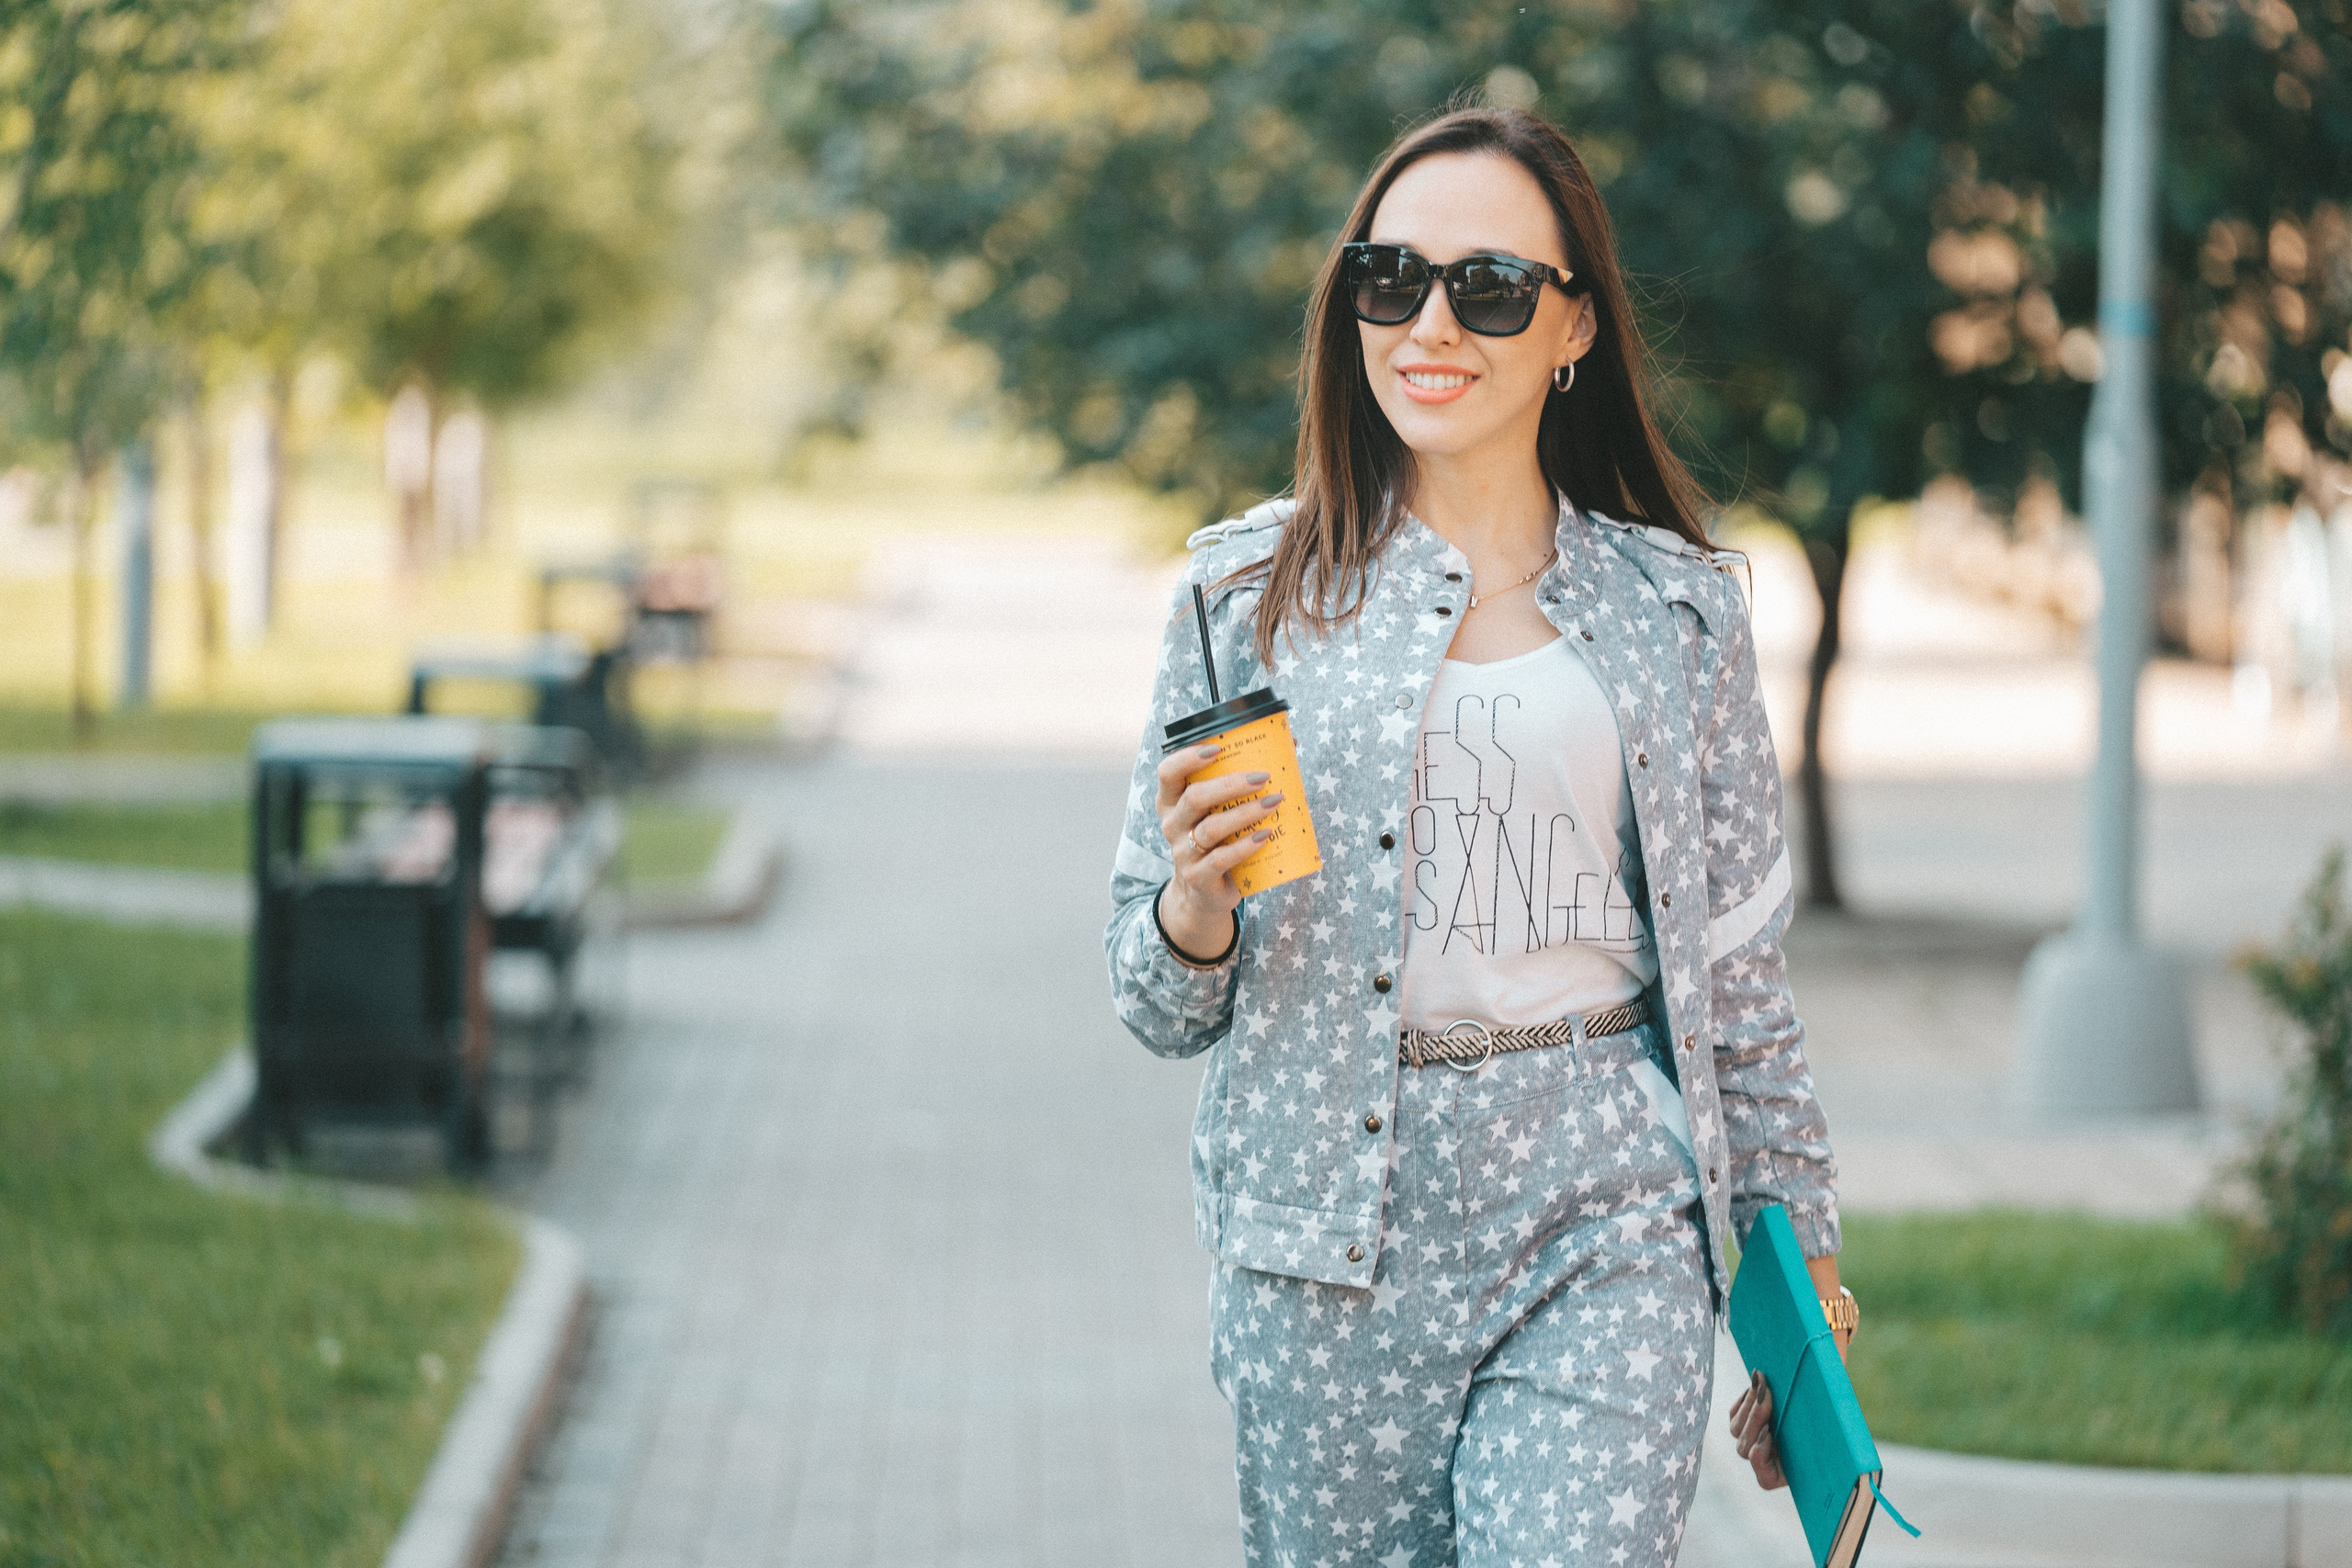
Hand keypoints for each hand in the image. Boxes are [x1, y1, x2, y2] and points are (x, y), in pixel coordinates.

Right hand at [1154, 743, 1279, 957]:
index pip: (1168, 773)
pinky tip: (1266, 835)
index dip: (1188, 758)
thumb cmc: (1218, 839)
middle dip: (1230, 784)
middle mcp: (1172, 824)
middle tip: (1263, 777)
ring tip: (1274, 802)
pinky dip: (1246, 846)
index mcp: (1172, 801)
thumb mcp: (1217, 812)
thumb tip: (1289, 744)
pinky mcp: (1198, 877)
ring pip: (1211, 828)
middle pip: (1195, 797)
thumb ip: (1241, 782)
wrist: (1205, 892)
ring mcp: (1182, 852)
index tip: (1217, 748)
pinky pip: (1222, 859)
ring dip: (1245, 813)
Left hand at [1728, 1323, 1849, 1493]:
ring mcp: (1752, 1446)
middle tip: (1767, 1392)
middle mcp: (1764, 1465)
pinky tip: (1757, 1386)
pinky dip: (1744, 1401)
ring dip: (1750, 1404)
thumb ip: (1835, 1443)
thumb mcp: (1831, 1438)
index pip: (1763, 1476)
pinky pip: (1735, 1416)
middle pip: (1745, 1447)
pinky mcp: (1744, 1428)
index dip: (1760, 1453)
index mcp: (1781, 1477)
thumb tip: (1848, 1425)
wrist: (1822, 1416)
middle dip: (1756, 1417)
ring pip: (1737, 1430)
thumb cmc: (1833, 1434)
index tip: (1770, 1432)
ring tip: (1763, 1382)